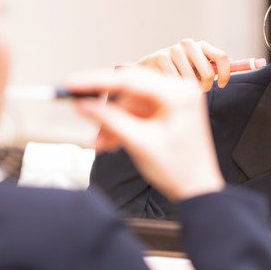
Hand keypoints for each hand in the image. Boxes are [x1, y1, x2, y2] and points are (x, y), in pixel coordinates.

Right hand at [67, 68, 224, 202]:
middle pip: (129, 88)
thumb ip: (109, 120)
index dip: (97, 81)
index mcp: (179, 94)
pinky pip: (135, 112)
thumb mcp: (139, 143)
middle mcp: (178, 90)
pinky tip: (109, 142)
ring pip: (128, 102)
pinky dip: (121, 125)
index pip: (131, 79)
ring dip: (111, 121)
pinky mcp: (165, 111)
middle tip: (78, 107)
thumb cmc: (179, 169)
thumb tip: (83, 104)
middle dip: (104, 106)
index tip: (73, 84)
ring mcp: (172, 101)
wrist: (197, 190)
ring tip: (99, 143)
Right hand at [136, 39, 229, 91]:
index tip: (222, 85)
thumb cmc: (180, 70)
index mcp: (202, 46)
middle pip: (208, 73)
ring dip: (188, 89)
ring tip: (181, 86)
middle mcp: (189, 44)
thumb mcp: (198, 67)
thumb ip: (215, 67)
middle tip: (198, 90)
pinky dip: (175, 88)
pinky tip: (169, 85)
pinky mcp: (161, 57)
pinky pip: (176, 82)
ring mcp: (174, 50)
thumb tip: (245, 64)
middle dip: (205, 87)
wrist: (150, 68)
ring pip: (191, 80)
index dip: (226, 73)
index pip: (221, 57)